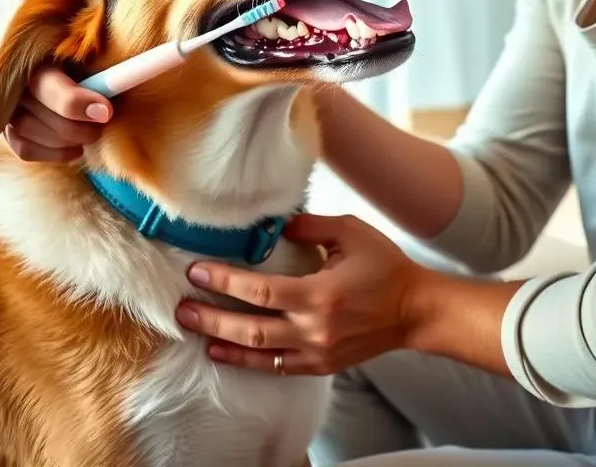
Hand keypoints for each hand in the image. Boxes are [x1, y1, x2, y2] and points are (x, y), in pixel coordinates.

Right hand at [4, 66, 112, 163]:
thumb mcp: (95, 61)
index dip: (77, 102)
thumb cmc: (88, 66)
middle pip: (40, 115)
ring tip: (92, 132)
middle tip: (103, 123)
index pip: (49, 86)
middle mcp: (14, 83)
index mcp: (36, 59)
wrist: (70, 76)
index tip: (106, 112)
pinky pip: (26, 150)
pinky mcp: (8, 131)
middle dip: (79, 127)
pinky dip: (56, 153)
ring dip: (69, 140)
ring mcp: (7, 108)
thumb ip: (103, 73)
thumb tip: (118, 85)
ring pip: (30, 133)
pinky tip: (76, 146)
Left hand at [175, 213, 430, 375]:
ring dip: (223, 343)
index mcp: (320, 295)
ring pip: (259, 354)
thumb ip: (309, 227)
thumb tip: (274, 227)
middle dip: (211, 318)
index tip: (197, 272)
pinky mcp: (321, 365)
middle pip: (250, 328)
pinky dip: (250, 362)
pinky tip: (228, 353)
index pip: (259, 291)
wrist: (414, 310)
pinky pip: (278, 368)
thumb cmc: (385, 266)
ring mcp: (317, 353)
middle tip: (182, 308)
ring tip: (195, 332)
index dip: (225, 282)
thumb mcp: (350, 233)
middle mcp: (314, 329)